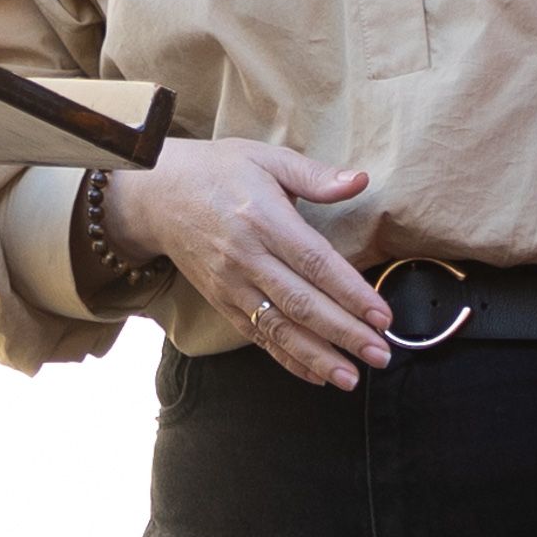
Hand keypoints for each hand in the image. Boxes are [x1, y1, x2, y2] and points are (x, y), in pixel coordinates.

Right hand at [100, 140, 392, 388]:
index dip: (350, 292)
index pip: (314, 262)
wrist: (155, 195)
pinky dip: (287, 359)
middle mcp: (246, 257)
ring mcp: (231, 284)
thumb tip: (361, 180)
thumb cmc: (217, 170)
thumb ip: (315, 175)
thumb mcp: (266, 158)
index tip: (382, 316)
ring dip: (318, 357)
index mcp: (263, 218)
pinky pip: (257, 336)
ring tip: (352, 378)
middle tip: (380, 355)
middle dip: (344, 334)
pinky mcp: (221, 301)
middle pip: (301, 303)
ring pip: (279, 328)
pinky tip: (316, 374)